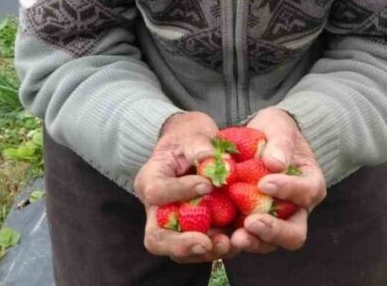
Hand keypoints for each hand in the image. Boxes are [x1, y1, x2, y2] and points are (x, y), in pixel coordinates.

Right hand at [134, 111, 233, 262]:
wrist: (192, 147)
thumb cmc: (189, 137)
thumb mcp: (192, 133)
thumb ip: (200, 147)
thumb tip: (212, 162)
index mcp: (150, 180)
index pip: (157, 192)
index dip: (180, 191)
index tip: (208, 184)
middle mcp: (157, 209)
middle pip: (157, 237)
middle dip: (181, 244)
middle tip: (206, 242)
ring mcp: (174, 225)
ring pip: (179, 252)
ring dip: (203, 251)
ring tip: (228, 244)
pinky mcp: (194, 232)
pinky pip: (201, 248)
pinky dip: (217, 248)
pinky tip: (236, 241)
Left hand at [231, 107, 326, 253]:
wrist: (258, 140)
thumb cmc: (275, 131)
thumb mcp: (280, 127)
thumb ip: (281, 143)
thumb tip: (275, 164)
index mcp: (310, 184)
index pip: (306, 192)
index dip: (288, 190)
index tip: (264, 183)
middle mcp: (296, 210)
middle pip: (294, 234)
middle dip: (274, 231)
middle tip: (251, 222)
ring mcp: (273, 222)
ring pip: (269, 243)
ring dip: (253, 242)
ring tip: (235, 237)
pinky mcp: (250, 226)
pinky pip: (245, 239)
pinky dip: (232, 241)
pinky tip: (218, 236)